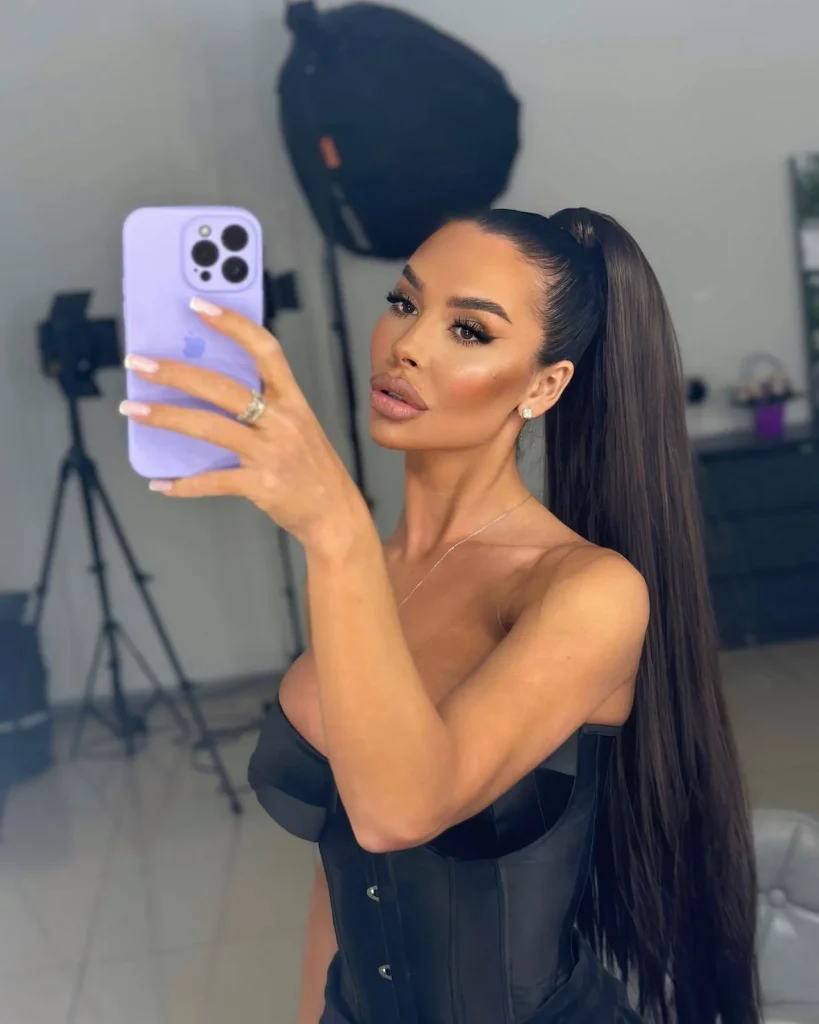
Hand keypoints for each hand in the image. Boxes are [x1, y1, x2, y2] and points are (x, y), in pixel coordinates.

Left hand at [120, 298, 365, 551]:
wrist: (335, 515)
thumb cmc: (312, 468)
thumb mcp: (298, 427)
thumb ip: (263, 407)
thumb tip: (205, 389)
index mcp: (293, 400)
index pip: (265, 350)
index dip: (233, 325)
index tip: (198, 307)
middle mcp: (283, 421)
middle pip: (222, 387)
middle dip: (175, 372)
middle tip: (139, 363)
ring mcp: (271, 453)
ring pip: (209, 427)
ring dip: (166, 417)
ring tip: (133, 409)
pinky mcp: (260, 485)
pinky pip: (213, 481)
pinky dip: (183, 484)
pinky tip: (160, 483)